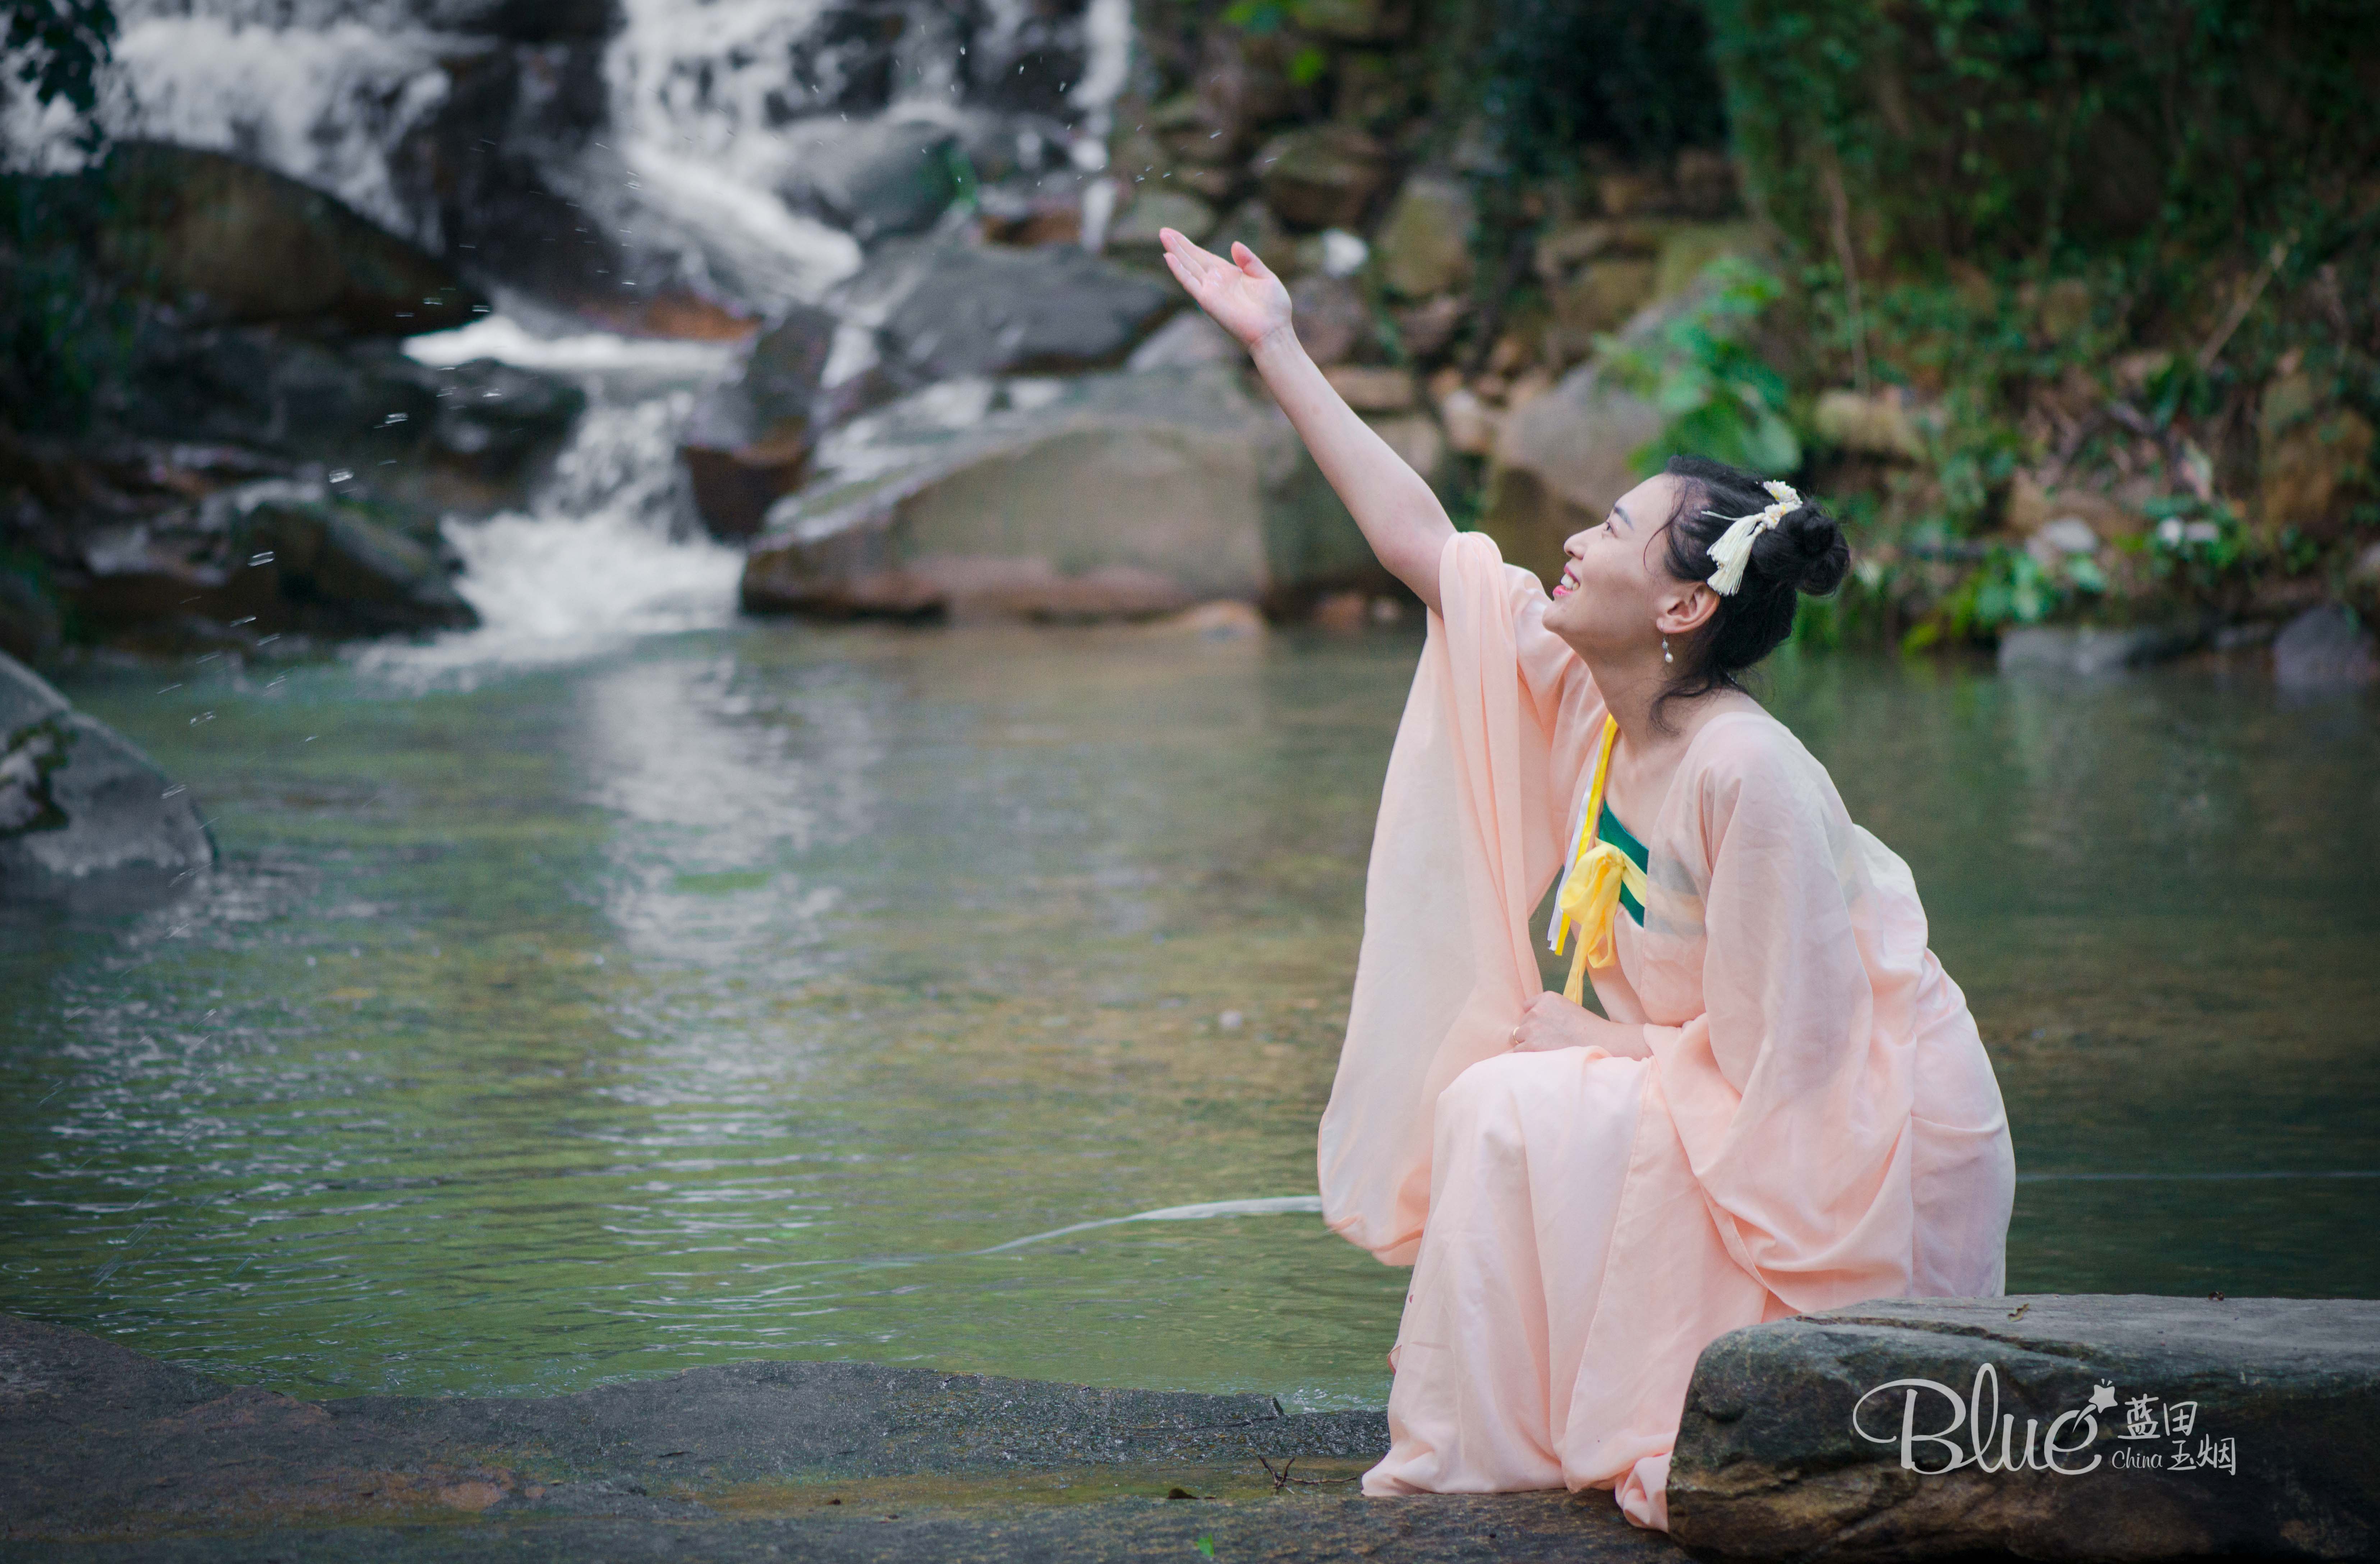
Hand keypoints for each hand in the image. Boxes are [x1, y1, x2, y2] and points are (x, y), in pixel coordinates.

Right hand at [1159, 228, 1292, 350]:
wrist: (1273, 330)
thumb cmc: (1273, 307)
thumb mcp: (1265, 276)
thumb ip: (1249, 261)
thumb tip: (1234, 244)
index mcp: (1229, 274)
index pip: (1205, 256)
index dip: (1191, 245)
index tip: (1177, 234)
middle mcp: (1216, 281)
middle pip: (1192, 258)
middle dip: (1178, 244)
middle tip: (1163, 230)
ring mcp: (1210, 290)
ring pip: (1188, 266)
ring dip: (1175, 252)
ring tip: (1163, 236)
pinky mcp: (1207, 300)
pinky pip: (1189, 282)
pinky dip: (1179, 270)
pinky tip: (1168, 257)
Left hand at [1509, 990, 1612, 1052]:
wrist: (1599, 1041)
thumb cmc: (1588, 1028)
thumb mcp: (1567, 1008)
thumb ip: (1549, 1010)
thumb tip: (1532, 1021)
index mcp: (1547, 998)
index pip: (1527, 1007)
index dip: (1534, 1019)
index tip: (1544, 1028)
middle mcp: (1536, 1010)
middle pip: (1522, 1023)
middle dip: (1530, 1032)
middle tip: (1547, 1041)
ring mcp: (1532, 1027)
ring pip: (1517, 1037)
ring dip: (1527, 1043)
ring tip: (1544, 1050)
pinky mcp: (1531, 1044)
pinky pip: (1518, 1050)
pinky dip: (1526, 1055)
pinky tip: (1539, 1056)